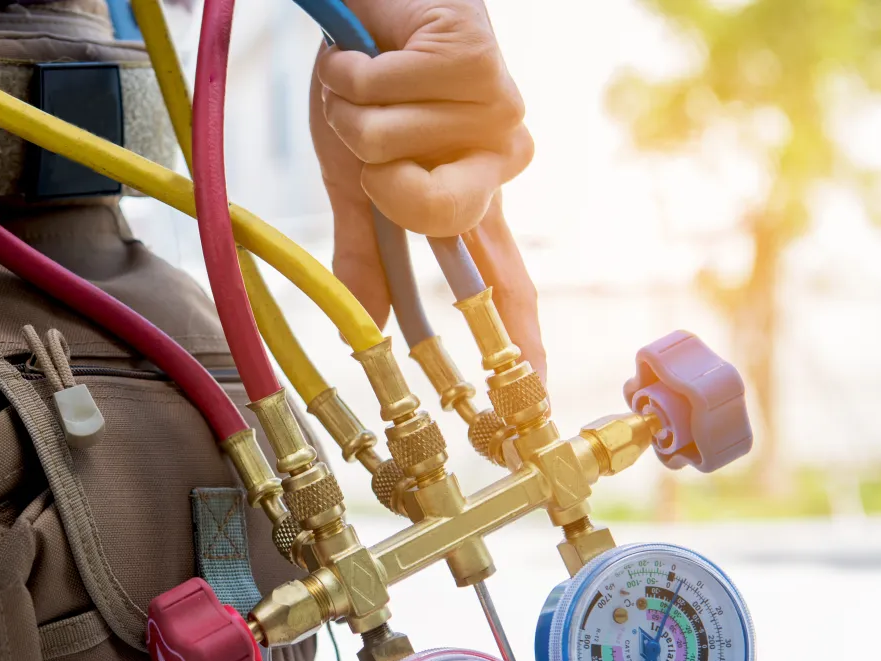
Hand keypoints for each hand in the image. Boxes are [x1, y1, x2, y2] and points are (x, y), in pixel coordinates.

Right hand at [310, 0, 544, 375]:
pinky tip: (370, 51)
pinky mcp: (479, 57)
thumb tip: (360, 330)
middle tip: (368, 135)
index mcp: (473, 199)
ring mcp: (497, 108)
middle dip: (377, 174)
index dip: (518, 340)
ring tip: (365, 81)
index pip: (505, 282)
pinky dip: (357, 72)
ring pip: (399, 147)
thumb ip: (365, 256)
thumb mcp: (354, 185)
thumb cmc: (365, 86)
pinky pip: (391, 91)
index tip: (526, 400)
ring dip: (356, 111)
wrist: (361, 3)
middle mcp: (499, 158)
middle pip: (436, 211)